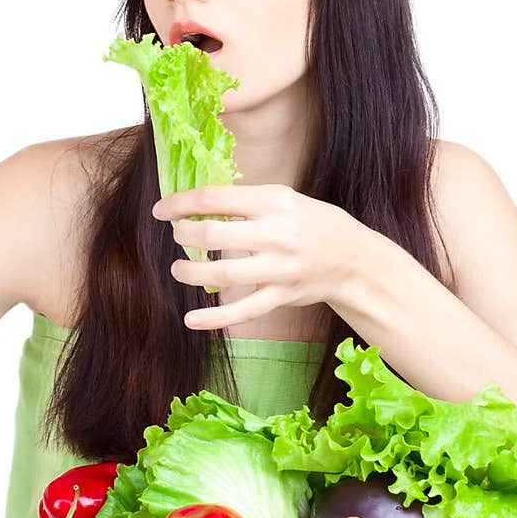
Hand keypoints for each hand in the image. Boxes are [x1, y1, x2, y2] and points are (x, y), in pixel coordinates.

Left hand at [152, 183, 360, 330]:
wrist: (355, 259)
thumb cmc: (313, 223)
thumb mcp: (286, 199)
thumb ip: (246, 202)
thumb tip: (198, 204)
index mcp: (275, 200)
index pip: (216, 198)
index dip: (181, 203)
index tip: (161, 211)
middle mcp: (277, 233)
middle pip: (214, 234)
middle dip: (185, 235)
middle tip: (178, 237)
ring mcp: (280, 268)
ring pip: (223, 273)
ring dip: (191, 272)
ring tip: (180, 269)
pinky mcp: (282, 296)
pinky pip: (243, 310)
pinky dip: (214, 318)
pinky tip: (191, 319)